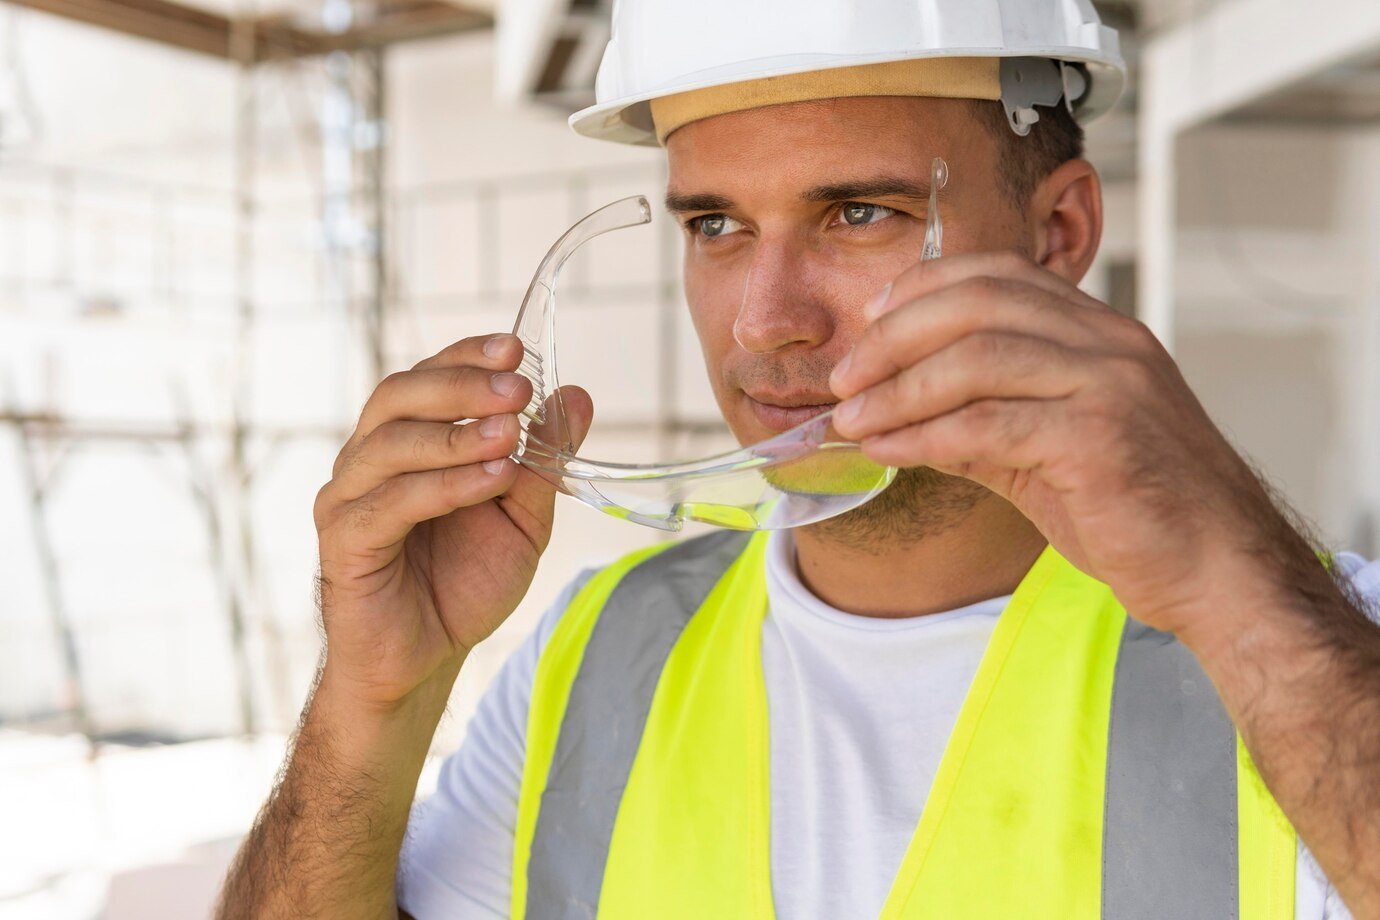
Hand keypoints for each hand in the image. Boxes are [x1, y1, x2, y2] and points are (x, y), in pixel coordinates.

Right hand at [312, 333, 591, 708]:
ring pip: (390, 443)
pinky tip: (490, 481)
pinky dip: (443, 486)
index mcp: (406, 440)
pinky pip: (390, 502)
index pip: (427, 377)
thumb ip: (543, 458)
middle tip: (516, 389)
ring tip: (509, 436)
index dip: (466, 356)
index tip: (514, 348)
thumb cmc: (465, 582)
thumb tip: (577, 395)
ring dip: (455, 435)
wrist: (427, 658)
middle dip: (462, 386)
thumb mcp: (523, 514)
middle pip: (399, 396)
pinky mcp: (344, 541)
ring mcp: (348, 497)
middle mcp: (368, 458)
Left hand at [829, 251, 1286, 639]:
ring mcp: (1110, 384)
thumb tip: (899, 416)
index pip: (998, 273)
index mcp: (1100, 331)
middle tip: (845, 378)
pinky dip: (923, 436)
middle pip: (977, 302)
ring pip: (976, 358)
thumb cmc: (1136, 510)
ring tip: (853, 419)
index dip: (921, 289)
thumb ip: (982, 422)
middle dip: (894, 336)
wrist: (1219, 570)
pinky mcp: (1099, 438)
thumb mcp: (1048, 450)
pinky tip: (890, 451)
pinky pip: (986, 424)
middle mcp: (1108, 343)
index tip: (868, 320)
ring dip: (898, 389)